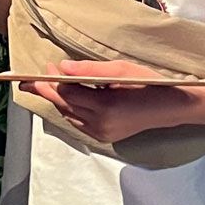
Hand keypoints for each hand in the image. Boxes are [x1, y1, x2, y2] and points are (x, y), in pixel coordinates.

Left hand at [24, 58, 185, 143]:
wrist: (170, 108)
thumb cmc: (148, 85)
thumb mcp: (120, 70)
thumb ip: (89, 70)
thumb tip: (62, 68)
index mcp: (105, 105)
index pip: (67, 93)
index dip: (53, 80)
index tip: (47, 67)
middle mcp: (101, 123)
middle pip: (64, 106)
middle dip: (49, 91)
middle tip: (34, 79)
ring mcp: (102, 133)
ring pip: (70, 116)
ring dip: (58, 101)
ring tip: (48, 87)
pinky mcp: (105, 137)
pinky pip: (79, 124)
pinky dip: (70, 111)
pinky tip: (67, 100)